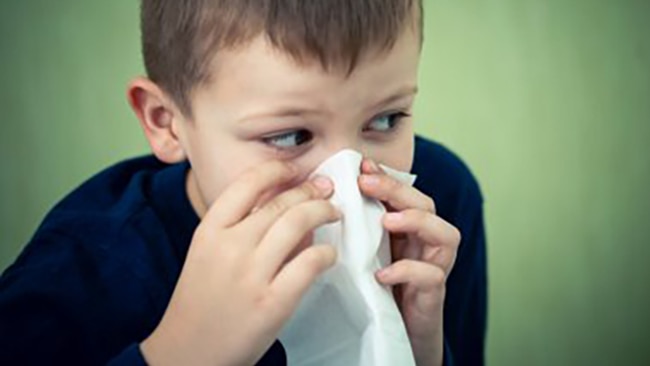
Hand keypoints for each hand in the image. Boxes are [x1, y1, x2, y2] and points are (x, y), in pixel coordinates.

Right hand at [141, 161, 340, 365]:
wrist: (188, 352)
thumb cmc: (201, 301)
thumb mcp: (207, 255)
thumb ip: (239, 229)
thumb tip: (287, 207)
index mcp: (209, 231)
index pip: (247, 184)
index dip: (276, 170)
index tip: (294, 168)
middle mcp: (229, 247)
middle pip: (280, 202)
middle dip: (310, 190)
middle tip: (326, 188)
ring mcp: (251, 275)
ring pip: (299, 223)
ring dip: (324, 212)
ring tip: (334, 212)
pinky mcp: (272, 302)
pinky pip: (310, 263)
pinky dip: (326, 253)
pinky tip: (329, 254)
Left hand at [358, 159, 460, 365]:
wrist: (396, 331)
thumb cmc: (378, 288)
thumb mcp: (365, 251)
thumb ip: (357, 227)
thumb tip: (325, 198)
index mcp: (410, 229)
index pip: (407, 193)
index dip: (387, 177)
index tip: (361, 165)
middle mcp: (428, 243)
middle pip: (427, 205)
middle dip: (398, 191)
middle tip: (367, 183)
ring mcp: (436, 267)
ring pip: (446, 235)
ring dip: (416, 223)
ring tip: (386, 221)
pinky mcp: (434, 294)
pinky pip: (432, 276)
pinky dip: (408, 271)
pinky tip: (382, 275)